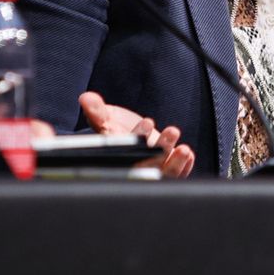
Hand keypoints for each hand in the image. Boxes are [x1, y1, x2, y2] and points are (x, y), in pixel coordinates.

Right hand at [79, 91, 194, 178]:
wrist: (132, 135)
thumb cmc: (115, 128)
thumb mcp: (104, 118)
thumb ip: (96, 110)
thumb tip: (85, 98)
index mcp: (117, 155)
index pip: (126, 150)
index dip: (138, 136)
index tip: (147, 122)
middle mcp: (135, 166)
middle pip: (148, 164)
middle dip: (160, 149)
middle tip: (172, 132)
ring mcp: (151, 171)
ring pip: (163, 174)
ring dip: (175, 163)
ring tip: (184, 149)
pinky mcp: (165, 173)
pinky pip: (175, 177)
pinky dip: (183, 168)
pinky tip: (188, 155)